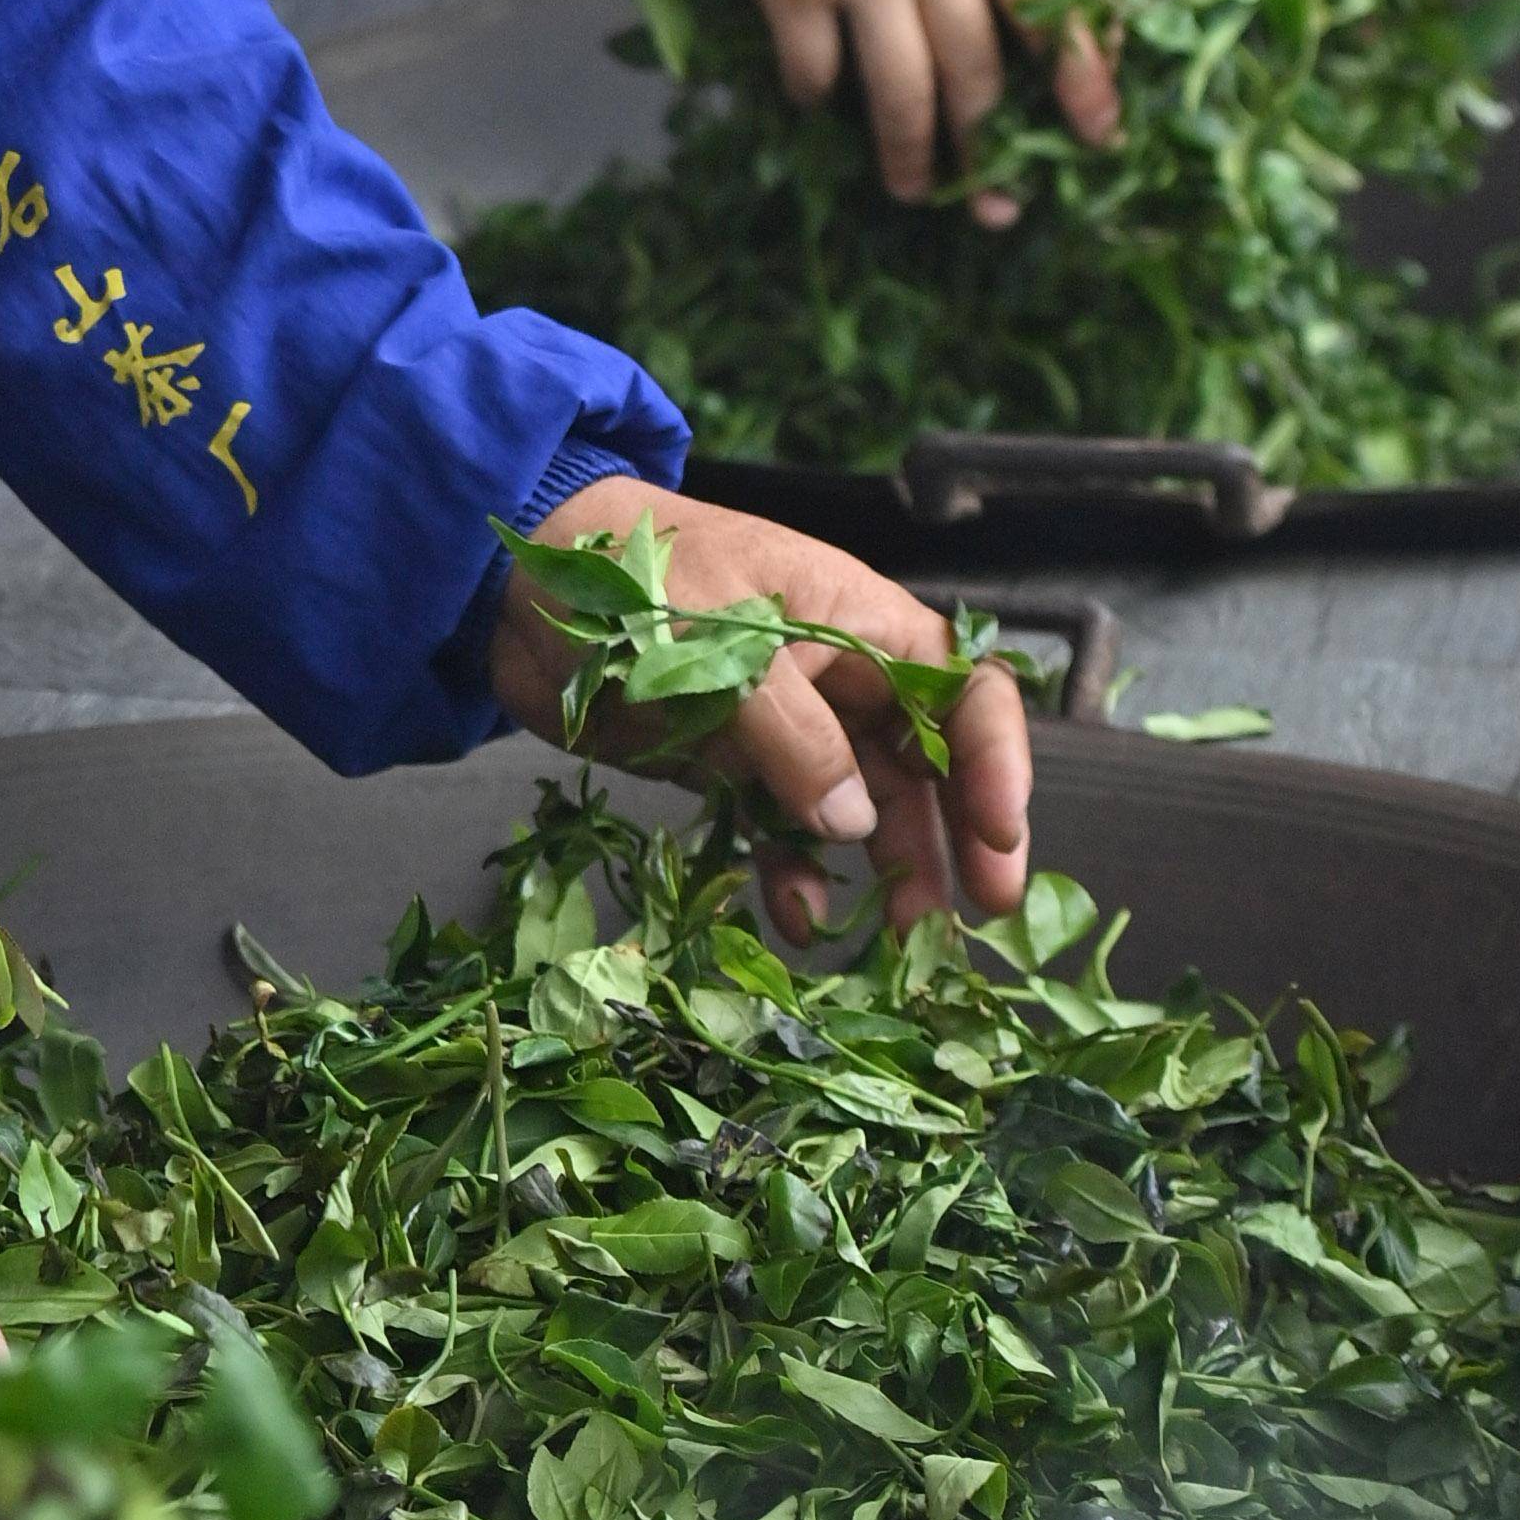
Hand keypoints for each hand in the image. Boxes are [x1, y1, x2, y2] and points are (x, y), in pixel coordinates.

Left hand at [498, 480, 1033, 936]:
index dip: (996, 761)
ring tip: (899, 940)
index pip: (963, 690)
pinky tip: (797, 916)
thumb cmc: (634, 579)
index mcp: (858, 624)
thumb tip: (853, 827)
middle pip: (922, 765)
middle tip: (974, 918)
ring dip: (884, 870)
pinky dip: (795, 873)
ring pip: (858, 809)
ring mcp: (782, 727)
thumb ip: (794, 739)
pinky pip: (780, 829)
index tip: (1000, 836)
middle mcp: (836, 679)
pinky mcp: (726, 766)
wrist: (520, 583)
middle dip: (952, 838)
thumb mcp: (725, 647)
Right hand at [502, 0, 1111, 202]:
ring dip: (912, 155)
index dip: (1081, 81)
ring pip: (903, 92)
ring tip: (912, 190)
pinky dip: (817, 95)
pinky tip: (817, 101)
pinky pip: (814, 68)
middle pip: (979, 71)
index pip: (1054, 9)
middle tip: (1000, 198)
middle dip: (994, 146)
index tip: (1098, 137)